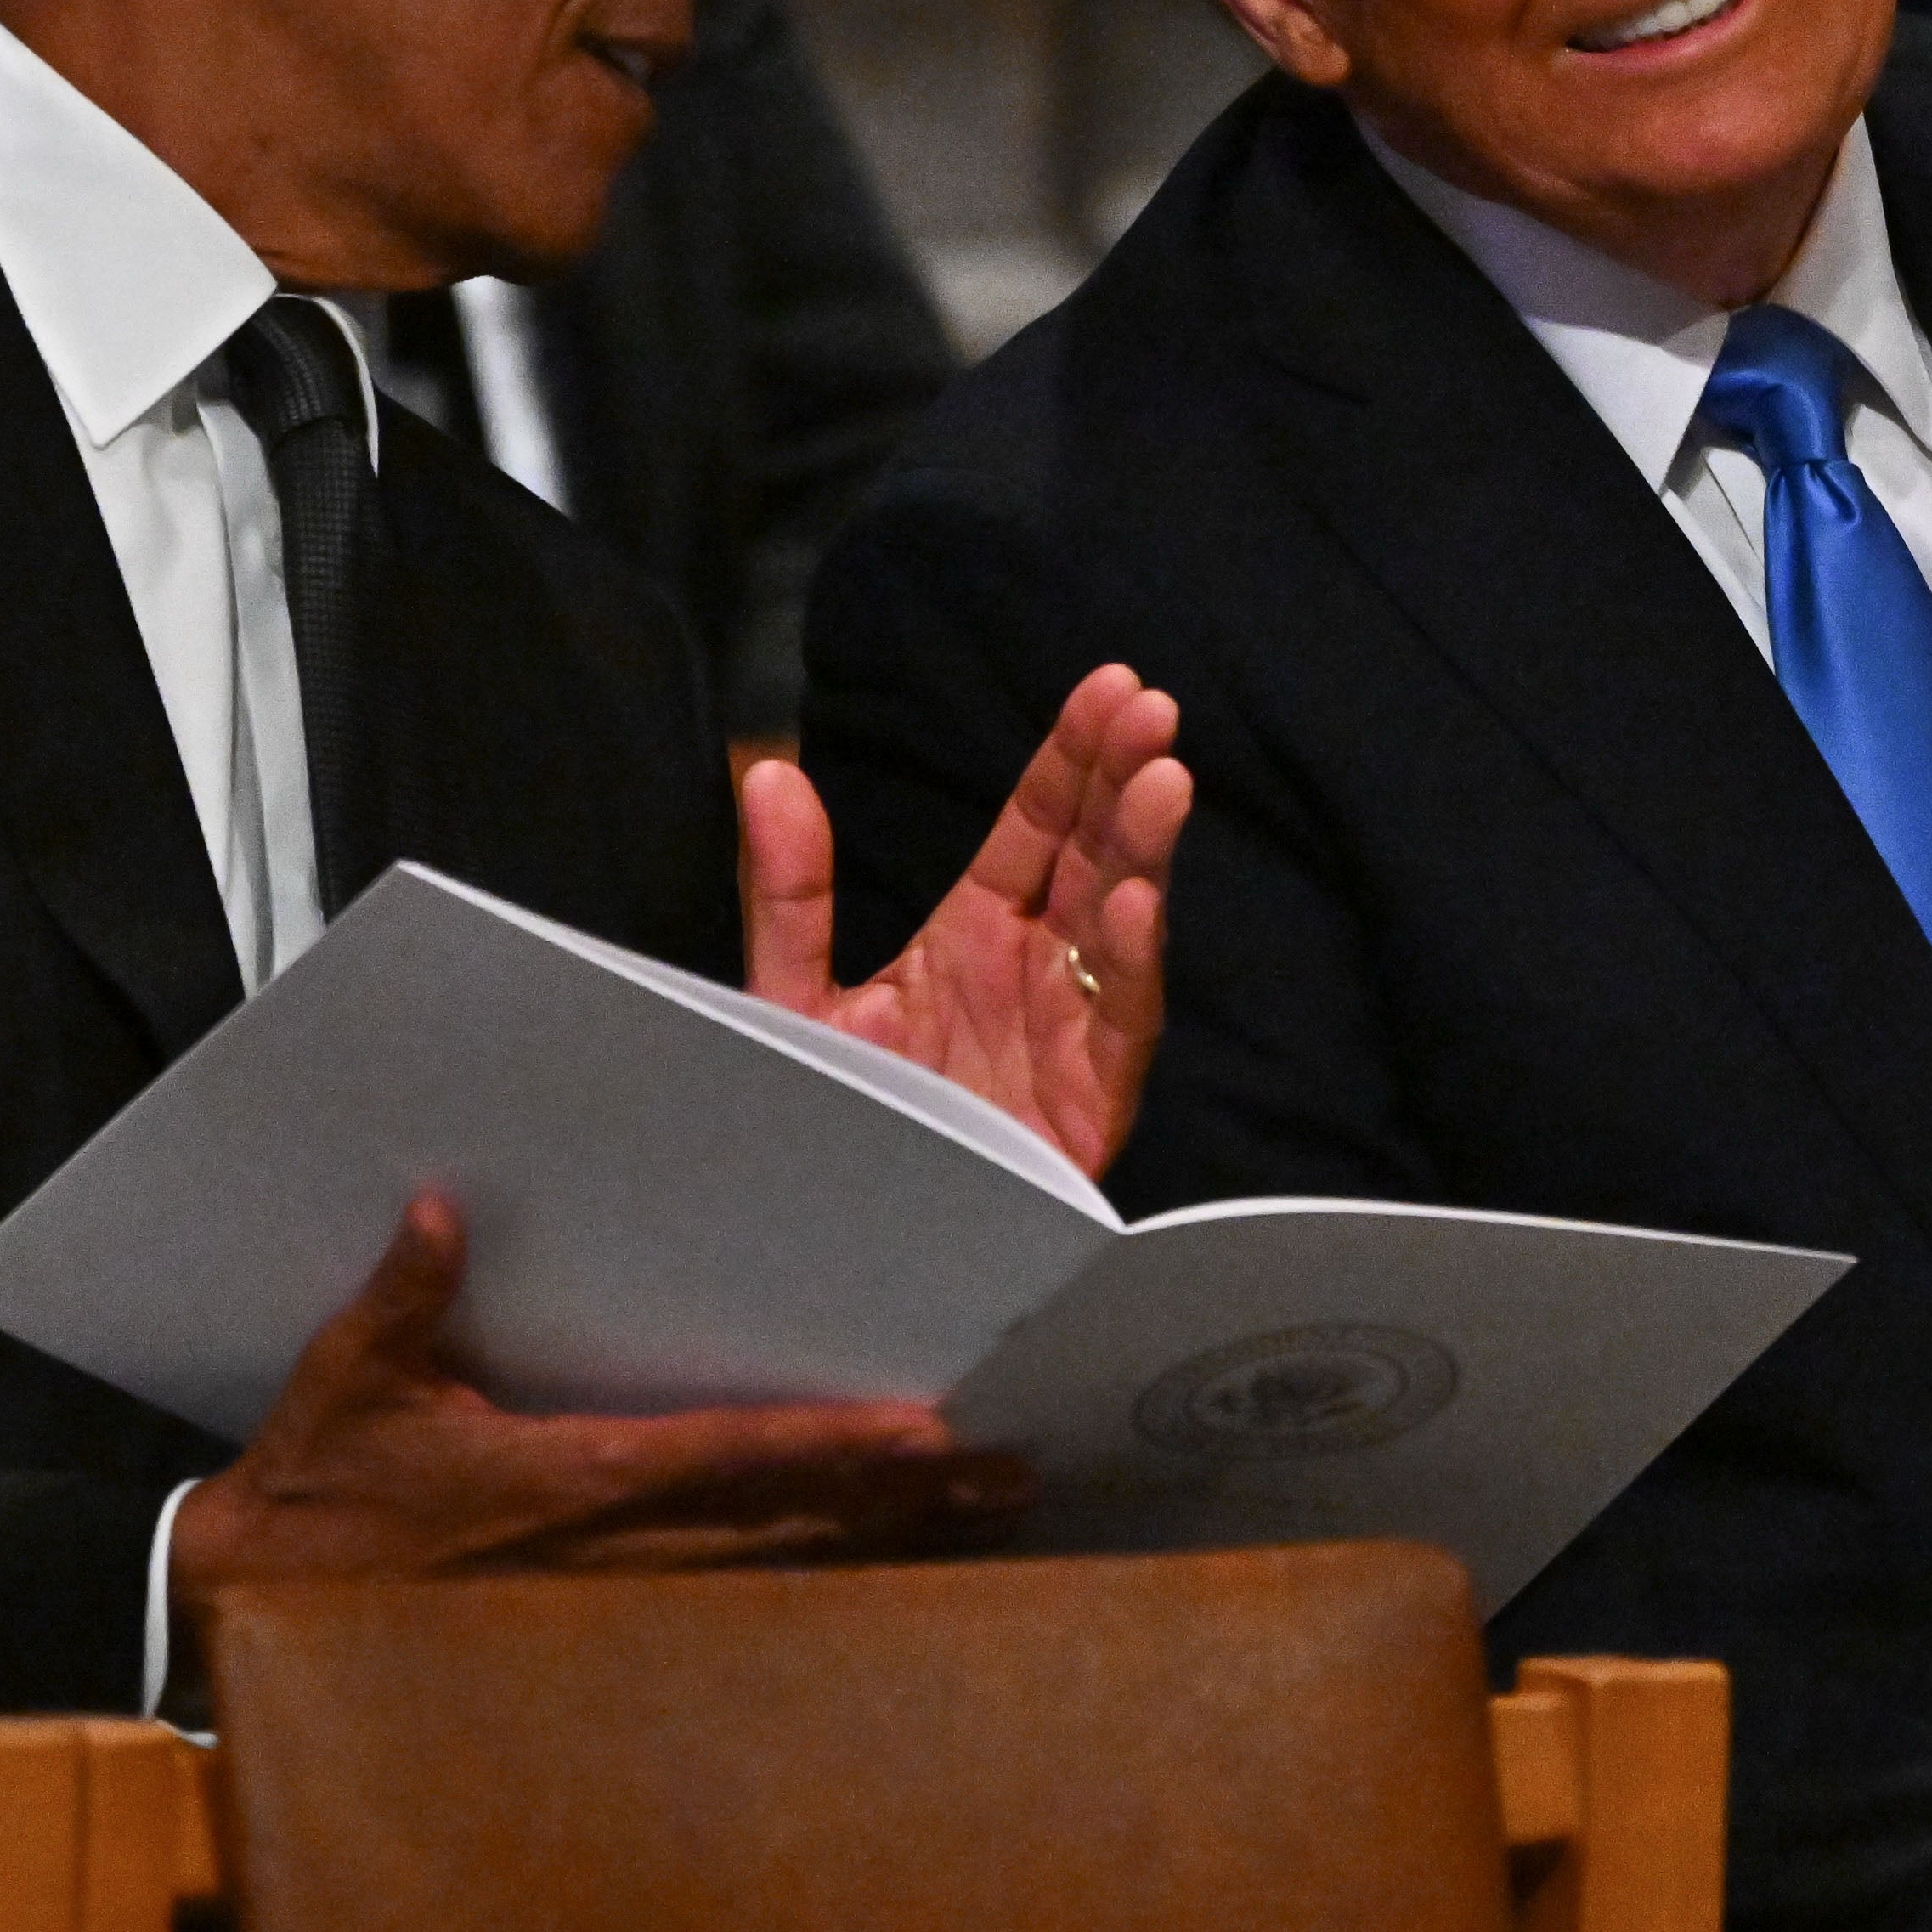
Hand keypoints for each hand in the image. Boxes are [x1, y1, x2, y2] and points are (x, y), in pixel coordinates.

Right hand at [166, 1195, 1032, 1676]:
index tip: (928, 1433)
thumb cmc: (310, 1496)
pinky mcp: (606, 1640)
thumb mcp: (348, 1384)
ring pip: (789, 1579)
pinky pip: (743, 1617)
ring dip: (893, 1549)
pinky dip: (827, 1595)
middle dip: (911, 1503)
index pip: (733, 1459)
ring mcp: (620, 1609)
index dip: (836, 1450)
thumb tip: (442, 1212)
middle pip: (796, 1528)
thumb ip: (406, 1299)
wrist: (249, 1620)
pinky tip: (895, 1580)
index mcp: (572, 1483)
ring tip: (993, 1517)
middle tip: (1016, 1472)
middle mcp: (619, 1556)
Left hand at [740, 662, 1189, 1178]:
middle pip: (1093, 857)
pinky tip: (1139, 906)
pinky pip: (1120, 1026)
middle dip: (1125, 781)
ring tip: (1163, 781)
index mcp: (976, 935)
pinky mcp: (1087, 1104)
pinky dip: (1131, 964)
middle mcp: (1035, 973)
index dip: (1073, 756)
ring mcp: (1069, 1034)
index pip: (1037, 826)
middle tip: (1151, 710)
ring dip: (1145, 852)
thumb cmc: (836, 1122)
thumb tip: (769, 771)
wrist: (845, 1245)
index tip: (1109, 687)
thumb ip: (790, 892)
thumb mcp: (797, 998)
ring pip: (1122, 926)